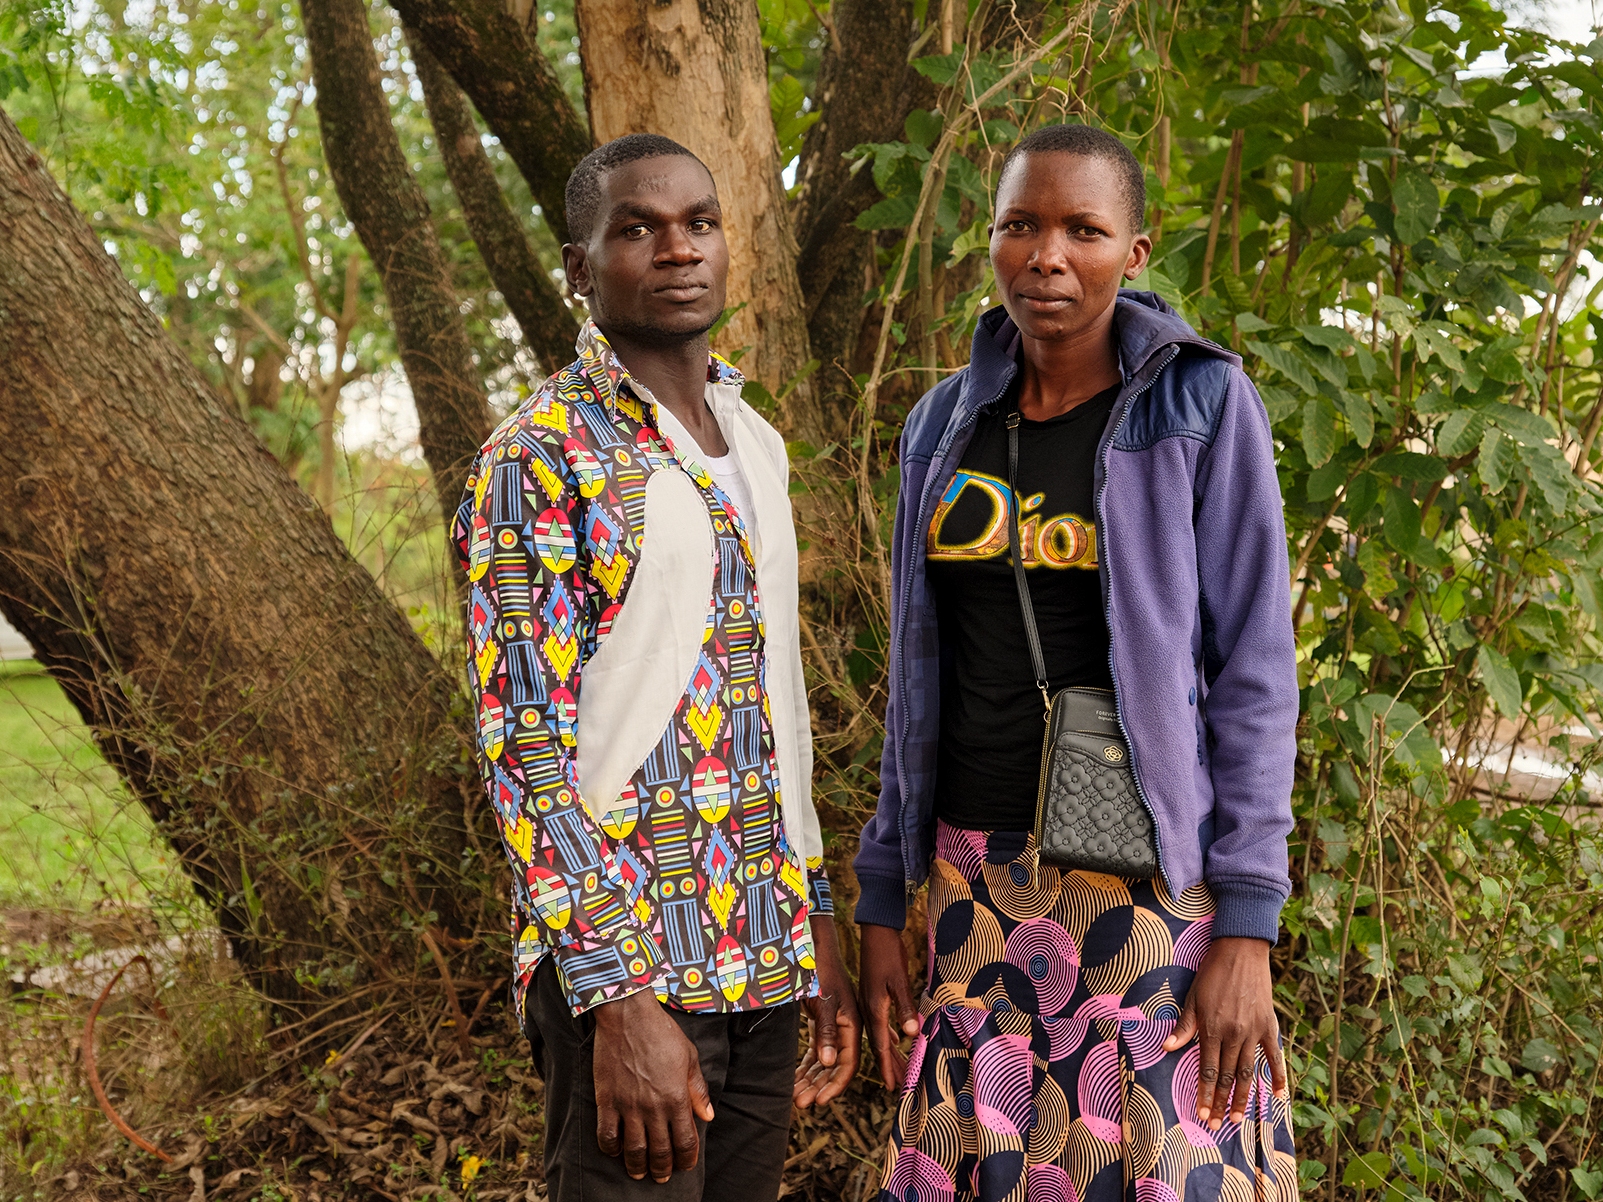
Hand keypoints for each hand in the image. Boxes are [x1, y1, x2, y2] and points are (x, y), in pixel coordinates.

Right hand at [591, 989, 714, 1181]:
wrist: (628, 1015)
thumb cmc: (662, 1033)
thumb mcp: (689, 1057)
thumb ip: (698, 1090)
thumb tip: (707, 1116)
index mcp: (676, 1098)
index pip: (685, 1142)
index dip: (686, 1159)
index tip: (685, 1165)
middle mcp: (653, 1107)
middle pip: (659, 1152)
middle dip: (663, 1169)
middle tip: (662, 1177)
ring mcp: (628, 1106)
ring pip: (634, 1150)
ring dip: (638, 1167)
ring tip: (639, 1173)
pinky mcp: (607, 1100)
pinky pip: (607, 1136)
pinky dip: (612, 1149)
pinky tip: (617, 1151)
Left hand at [795, 915, 862, 1107]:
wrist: (812, 949)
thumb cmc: (820, 973)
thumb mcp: (824, 1002)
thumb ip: (826, 1033)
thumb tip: (829, 1063)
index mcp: (852, 1027)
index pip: (848, 1065)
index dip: (835, 1086)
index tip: (819, 1102)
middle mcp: (846, 1030)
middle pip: (835, 1068)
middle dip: (818, 1088)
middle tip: (799, 1103)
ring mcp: (834, 1027)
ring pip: (823, 1063)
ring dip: (810, 1080)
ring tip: (794, 1097)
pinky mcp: (822, 1023)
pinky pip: (815, 1052)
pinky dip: (805, 1066)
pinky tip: (794, 1079)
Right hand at [857, 923, 919, 1093]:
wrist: (875, 931)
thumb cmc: (888, 954)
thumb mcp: (899, 980)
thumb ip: (905, 1007)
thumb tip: (913, 1034)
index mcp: (874, 1008)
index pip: (882, 1045)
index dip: (887, 1066)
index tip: (892, 1086)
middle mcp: (868, 1009)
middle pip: (879, 1044)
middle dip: (889, 1065)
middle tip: (899, 1086)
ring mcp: (868, 1002)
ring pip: (879, 1034)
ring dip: (889, 1052)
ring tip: (899, 1068)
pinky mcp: (871, 995)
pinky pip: (879, 1022)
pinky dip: (888, 1035)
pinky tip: (896, 1039)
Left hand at [1161, 936, 1286, 1129]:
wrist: (1240, 951)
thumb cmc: (1211, 974)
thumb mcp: (1192, 998)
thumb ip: (1184, 1027)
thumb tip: (1167, 1048)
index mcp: (1212, 1028)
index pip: (1207, 1069)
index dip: (1203, 1093)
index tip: (1200, 1113)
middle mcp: (1234, 1033)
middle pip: (1227, 1075)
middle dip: (1220, 1101)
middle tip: (1216, 1124)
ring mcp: (1253, 1031)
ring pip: (1248, 1071)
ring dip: (1243, 1096)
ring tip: (1237, 1118)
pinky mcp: (1269, 1025)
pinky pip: (1275, 1055)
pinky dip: (1278, 1075)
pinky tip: (1279, 1094)